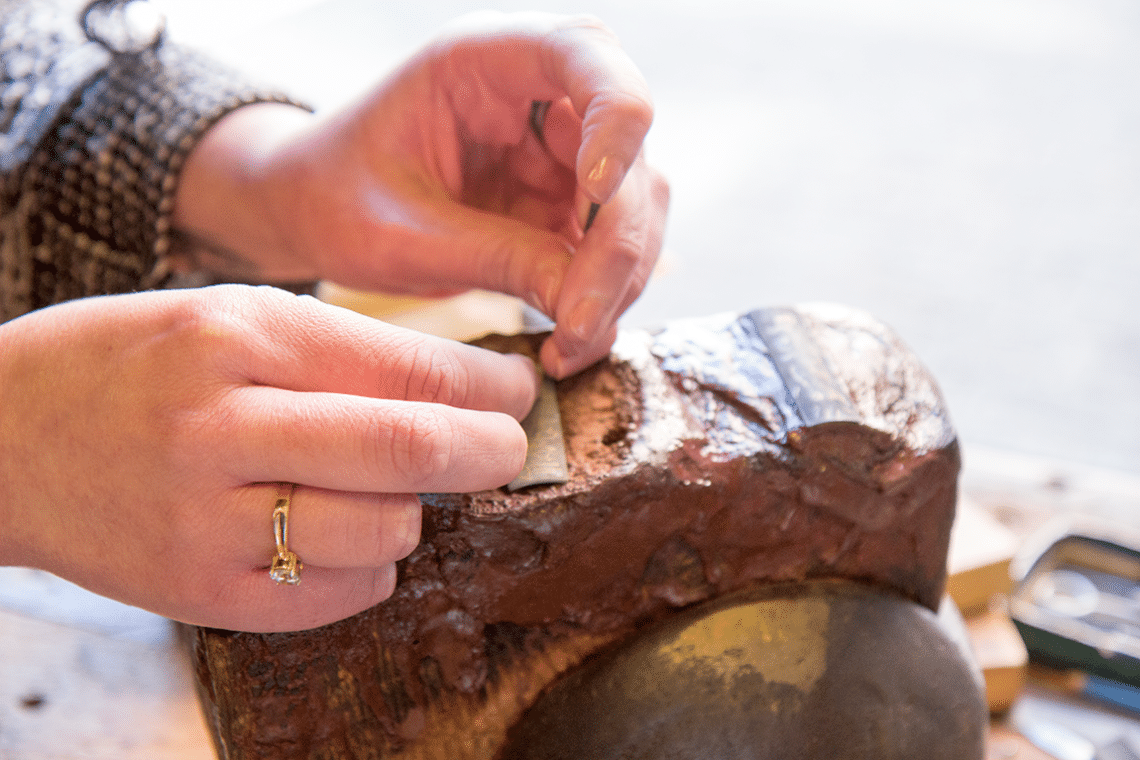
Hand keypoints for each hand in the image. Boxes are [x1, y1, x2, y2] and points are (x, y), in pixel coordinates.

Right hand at [0, 285, 535, 630]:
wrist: (3, 439)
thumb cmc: (127, 362)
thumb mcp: (226, 315)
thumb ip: (341, 348)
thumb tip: (464, 386)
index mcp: (233, 339)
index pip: (403, 366)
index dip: (485, 386)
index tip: (519, 391)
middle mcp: (218, 430)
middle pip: (405, 449)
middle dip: (488, 451)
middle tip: (511, 448)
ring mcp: (203, 523)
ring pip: (381, 531)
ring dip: (417, 510)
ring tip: (397, 490)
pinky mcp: (196, 594)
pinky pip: (334, 596)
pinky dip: (371, 567)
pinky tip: (349, 537)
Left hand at [173, 12, 669, 377]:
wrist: (312, 213)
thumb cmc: (335, 199)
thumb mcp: (401, 236)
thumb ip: (494, 258)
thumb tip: (587, 310)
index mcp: (485, 60)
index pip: (585, 55)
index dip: (616, 117)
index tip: (598, 189)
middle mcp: (538, 94)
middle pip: (629, 150)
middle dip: (615, 245)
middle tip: (580, 327)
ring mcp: (559, 149)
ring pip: (635, 204)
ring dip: (617, 281)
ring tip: (570, 347)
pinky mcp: (564, 201)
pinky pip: (611, 245)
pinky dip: (601, 296)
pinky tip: (568, 342)